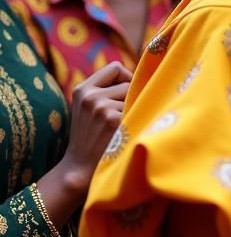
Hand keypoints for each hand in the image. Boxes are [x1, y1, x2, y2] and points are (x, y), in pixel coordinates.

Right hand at [59, 62, 132, 192]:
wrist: (80, 167)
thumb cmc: (91, 137)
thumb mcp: (89, 108)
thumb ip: (105, 90)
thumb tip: (145, 73)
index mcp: (82, 89)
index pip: (115, 68)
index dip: (127, 77)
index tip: (130, 91)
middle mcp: (90, 95)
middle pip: (129, 82)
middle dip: (132, 97)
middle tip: (123, 117)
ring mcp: (101, 107)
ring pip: (135, 97)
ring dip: (135, 110)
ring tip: (121, 127)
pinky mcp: (114, 119)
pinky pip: (138, 110)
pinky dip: (137, 120)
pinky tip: (125, 133)